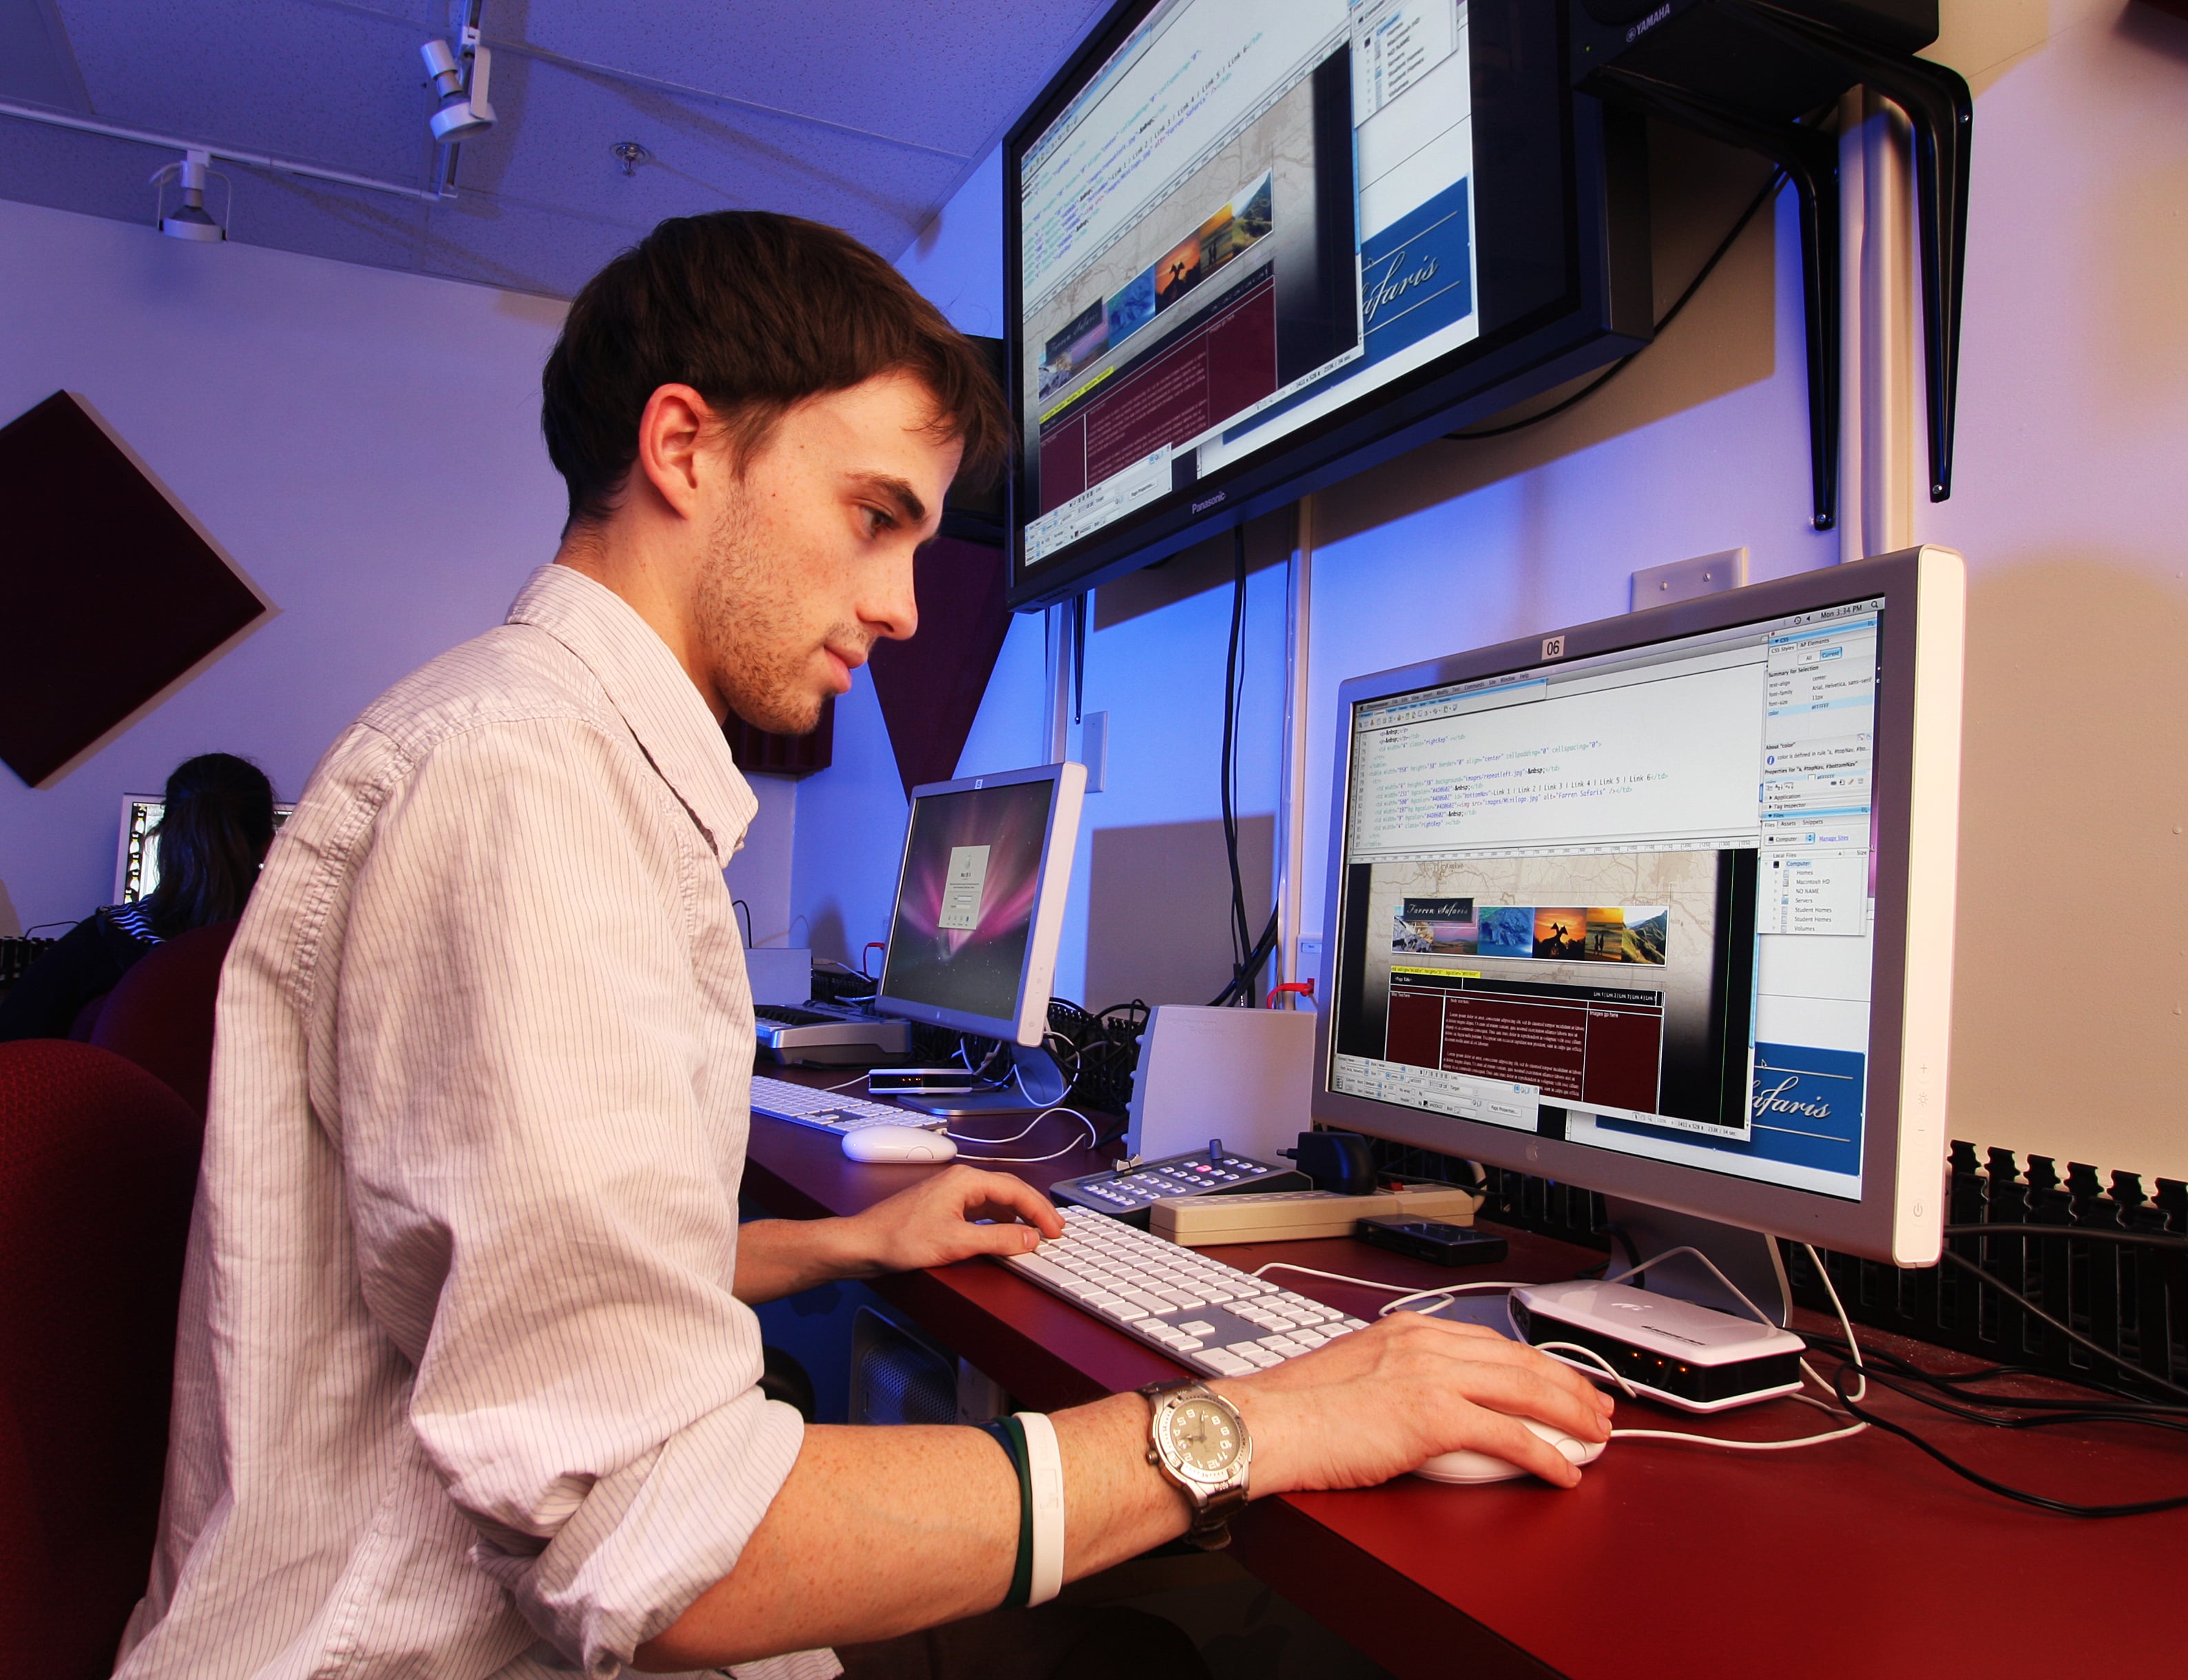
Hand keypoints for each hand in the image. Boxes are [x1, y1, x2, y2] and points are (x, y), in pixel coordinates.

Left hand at [841, 1164, 1065, 1275]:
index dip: (1040, 1211)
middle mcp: (960, 1182)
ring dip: (1018, 1217)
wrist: (862, 1244)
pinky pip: (982, 1211)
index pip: (1016, 1190)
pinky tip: (1005, 1235)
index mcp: (965, 1181)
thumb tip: (1029, 1238)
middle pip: (1009, 1192)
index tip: (1055, 1229)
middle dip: (1034, 1211)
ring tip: (1037, 1233)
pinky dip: (1000, 1222)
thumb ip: (997, 1240)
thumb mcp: (956, 1243)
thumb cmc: (898, 1238)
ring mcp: (951, 1195)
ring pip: (996, 1201)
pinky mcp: (944, 1209)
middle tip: (1055, 1230)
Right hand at [1217, 1312, 1614, 1491]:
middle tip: (1598, 1407)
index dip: (1535, 1362)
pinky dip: (1545, 1455)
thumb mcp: (1355, 1373)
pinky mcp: (1433, 1417)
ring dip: (1570, 1416)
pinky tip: (1563, 1471)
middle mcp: (1426, 1343)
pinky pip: (1509, 1436)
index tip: (1559, 1378)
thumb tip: (1415, 1401)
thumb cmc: (1298, 1408)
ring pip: (1526, 1391)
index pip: (1491, 1342)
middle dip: (1568, 1385)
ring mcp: (1432, 1377)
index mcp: (1408, 1329)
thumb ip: (1394, 1375)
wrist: (1270, 1421)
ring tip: (1596, 1437)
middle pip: (1520, 1361)